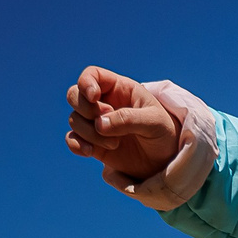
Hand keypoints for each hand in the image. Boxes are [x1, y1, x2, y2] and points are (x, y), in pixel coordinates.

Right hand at [65, 68, 181, 180]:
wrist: (165, 162)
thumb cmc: (164, 134)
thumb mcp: (154, 122)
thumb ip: (129, 119)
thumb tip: (100, 124)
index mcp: (120, 89)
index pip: (92, 75)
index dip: (86, 82)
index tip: (94, 97)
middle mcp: (104, 103)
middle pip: (75, 95)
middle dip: (85, 109)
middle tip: (105, 124)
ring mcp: (97, 124)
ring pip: (74, 119)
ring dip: (89, 133)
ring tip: (115, 144)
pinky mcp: (93, 143)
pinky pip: (72, 139)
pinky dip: (76, 145)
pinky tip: (90, 152)